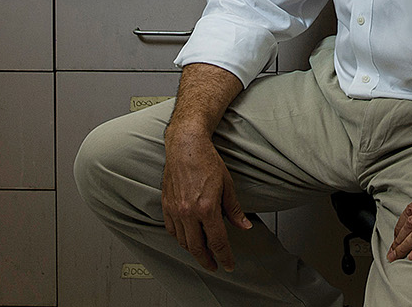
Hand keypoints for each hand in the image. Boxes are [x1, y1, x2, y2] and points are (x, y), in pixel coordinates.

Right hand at [161, 129, 251, 271]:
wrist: (186, 146)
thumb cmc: (206, 161)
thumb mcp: (227, 185)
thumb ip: (234, 210)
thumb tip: (244, 226)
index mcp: (207, 208)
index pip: (217, 242)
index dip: (225, 257)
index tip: (229, 265)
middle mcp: (189, 212)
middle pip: (198, 248)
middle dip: (208, 260)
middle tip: (215, 265)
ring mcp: (175, 210)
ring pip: (183, 242)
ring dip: (194, 251)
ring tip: (202, 254)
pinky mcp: (166, 205)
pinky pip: (172, 230)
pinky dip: (180, 239)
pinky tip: (187, 239)